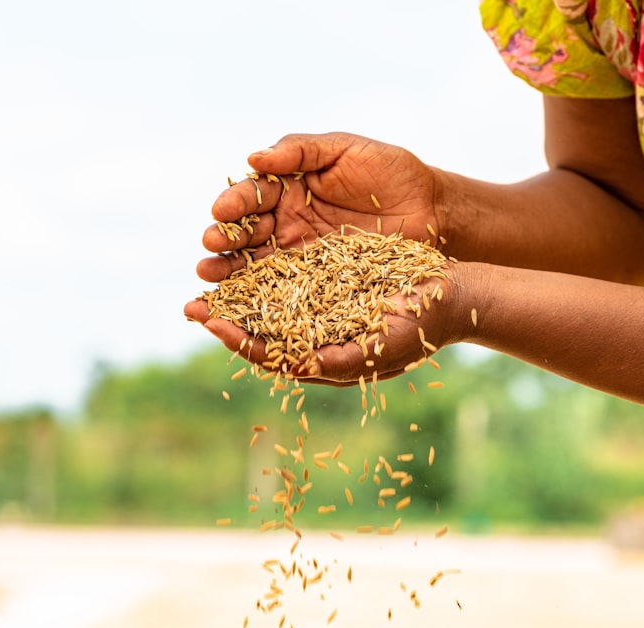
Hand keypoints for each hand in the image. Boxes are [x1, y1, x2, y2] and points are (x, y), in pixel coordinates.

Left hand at [184, 264, 464, 386]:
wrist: (451, 292)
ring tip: (210, 271)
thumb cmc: (424, 323)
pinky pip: (286, 273)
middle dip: (226, 317)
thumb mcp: (388, 343)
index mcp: (322, 358)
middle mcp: (313, 335)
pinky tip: (245, 244)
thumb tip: (304, 367)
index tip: (213, 325)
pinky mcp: (325, 278)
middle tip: (192, 305)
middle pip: (260, 330)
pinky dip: (263, 262)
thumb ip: (346, 359)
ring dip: (238, 287)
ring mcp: (318, 307)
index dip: (241, 341)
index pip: (271, 355)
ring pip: (267, 300)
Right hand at [195, 132, 444, 282]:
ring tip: (210, 275)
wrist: (432, 210)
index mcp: (288, 189)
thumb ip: (300, 151)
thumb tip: (253, 158)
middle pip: (246, 233)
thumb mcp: (346, 150)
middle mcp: (287, 223)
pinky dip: (260, 299)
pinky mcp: (318, 284)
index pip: (253, 196)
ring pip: (256, 265)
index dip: (236, 203)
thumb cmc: (391, 172)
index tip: (222, 211)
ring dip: (229, 270)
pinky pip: (285, 292)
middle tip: (210, 244)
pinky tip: (239, 304)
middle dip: (224, 239)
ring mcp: (300, 256)